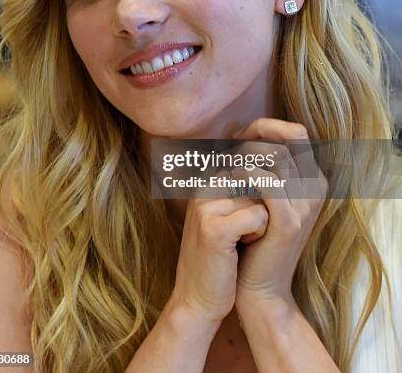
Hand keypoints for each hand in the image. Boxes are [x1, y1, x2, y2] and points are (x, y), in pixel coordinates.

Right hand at [168, 180, 268, 328]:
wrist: (197, 301)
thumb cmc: (219, 260)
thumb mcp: (226, 217)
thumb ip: (240, 191)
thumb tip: (273, 169)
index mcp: (205, 183)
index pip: (252, 173)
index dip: (257, 201)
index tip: (239, 225)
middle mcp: (202, 190)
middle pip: (257, 184)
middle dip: (260, 210)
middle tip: (239, 236)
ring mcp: (206, 208)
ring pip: (260, 200)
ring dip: (261, 224)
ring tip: (238, 244)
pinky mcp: (215, 229)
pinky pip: (259, 217)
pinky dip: (259, 234)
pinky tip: (242, 249)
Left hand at [231, 118, 327, 309]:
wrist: (258, 287)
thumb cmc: (253, 235)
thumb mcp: (259, 194)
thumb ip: (258, 163)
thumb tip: (235, 129)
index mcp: (312, 179)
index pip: (294, 133)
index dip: (264, 128)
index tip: (236, 139)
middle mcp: (315, 188)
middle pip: (287, 140)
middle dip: (253, 141)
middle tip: (228, 156)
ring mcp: (306, 205)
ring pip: (276, 157)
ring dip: (245, 157)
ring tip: (226, 171)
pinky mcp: (289, 222)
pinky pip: (268, 182)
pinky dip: (245, 174)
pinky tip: (230, 179)